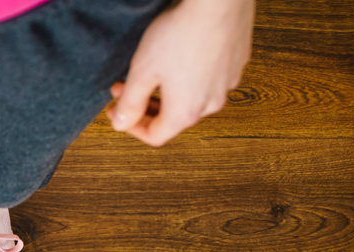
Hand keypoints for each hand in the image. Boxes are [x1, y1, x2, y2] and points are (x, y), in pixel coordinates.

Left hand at [109, 0, 253, 146]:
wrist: (217, 2)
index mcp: (186, 113)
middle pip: (174, 118)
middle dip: (146, 106)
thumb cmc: (180, 34)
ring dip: (168, 91)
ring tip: (152, 70)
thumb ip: (130, 103)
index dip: (131, 126)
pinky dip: (191, 75)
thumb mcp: (142, 71)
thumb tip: (121, 124)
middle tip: (126, 88)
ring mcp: (227, 84)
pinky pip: (209, 78)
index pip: (155, 136)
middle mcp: (211, 104)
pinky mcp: (237, 64)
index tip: (117, 110)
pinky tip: (180, 55)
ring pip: (192, 98)